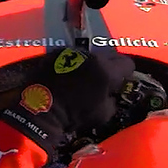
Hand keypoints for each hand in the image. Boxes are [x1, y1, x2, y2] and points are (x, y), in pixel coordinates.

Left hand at [0, 47, 134, 153]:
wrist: (40, 108)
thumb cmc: (74, 114)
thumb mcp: (102, 115)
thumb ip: (112, 102)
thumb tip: (111, 95)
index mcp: (106, 70)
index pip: (127, 64)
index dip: (127, 73)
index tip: (121, 81)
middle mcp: (91, 56)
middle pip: (109, 55)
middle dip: (110, 66)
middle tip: (105, 79)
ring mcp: (72, 52)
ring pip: (89, 54)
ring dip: (90, 64)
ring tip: (83, 77)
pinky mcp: (56, 53)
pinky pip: (71, 55)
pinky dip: (73, 64)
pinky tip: (67, 75)